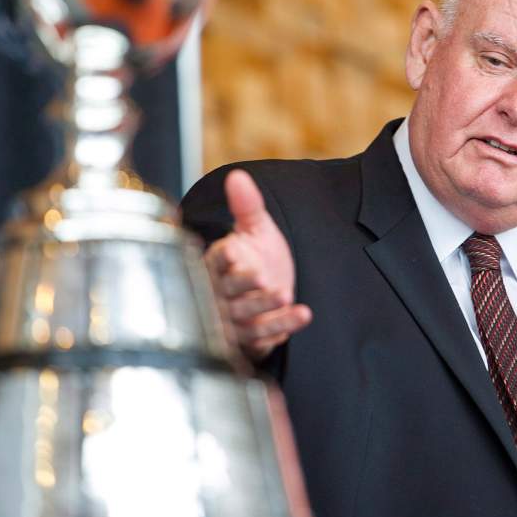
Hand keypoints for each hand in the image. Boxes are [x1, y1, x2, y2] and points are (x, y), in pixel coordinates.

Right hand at [204, 169, 311, 360]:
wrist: (274, 292)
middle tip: (263, 276)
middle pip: (226, 293)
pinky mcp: (251, 340)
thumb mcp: (255, 228)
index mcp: (215, 265)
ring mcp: (234, 321)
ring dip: (265, 308)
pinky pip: (265, 337)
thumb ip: (247, 204)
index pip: (213, 263)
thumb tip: (237, 176)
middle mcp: (219, 296)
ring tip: (286, 294)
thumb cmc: (257, 257)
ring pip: (245, 318)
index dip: (222, 258)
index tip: (233, 250)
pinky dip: (284, 327)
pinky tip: (303, 314)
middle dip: (244, 286)